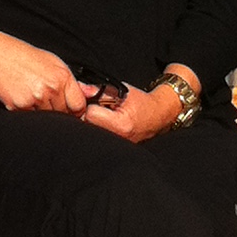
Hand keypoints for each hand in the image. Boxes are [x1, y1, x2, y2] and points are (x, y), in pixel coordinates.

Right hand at [0, 32, 91, 115]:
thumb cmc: (26, 58)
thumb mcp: (52, 62)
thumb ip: (73, 81)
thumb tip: (91, 93)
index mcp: (62, 76)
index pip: (79, 105)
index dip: (76, 109)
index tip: (71, 109)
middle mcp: (50, 88)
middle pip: (64, 114)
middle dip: (59, 110)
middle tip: (46, 97)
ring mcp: (34, 98)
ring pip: (48, 118)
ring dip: (43, 112)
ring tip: (33, 94)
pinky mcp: (19, 106)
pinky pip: (30, 118)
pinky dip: (28, 112)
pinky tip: (22, 96)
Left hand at [80, 76, 194, 143]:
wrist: (157, 117)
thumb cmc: (140, 102)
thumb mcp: (122, 91)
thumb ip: (99, 90)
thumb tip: (79, 88)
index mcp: (121, 125)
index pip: (90, 115)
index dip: (89, 105)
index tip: (94, 101)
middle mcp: (117, 139)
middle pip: (87, 125)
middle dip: (87, 114)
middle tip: (97, 108)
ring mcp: (115, 146)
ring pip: (90, 132)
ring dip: (91, 122)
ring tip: (103, 116)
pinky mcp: (113, 148)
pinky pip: (96, 137)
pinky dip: (97, 128)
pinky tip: (104, 123)